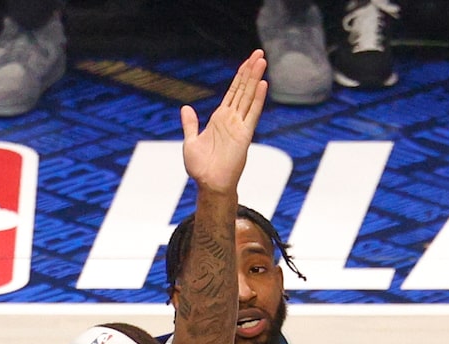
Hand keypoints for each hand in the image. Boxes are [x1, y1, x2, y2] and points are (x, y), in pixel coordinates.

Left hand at [180, 50, 266, 194]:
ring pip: (248, 96)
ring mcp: (239, 126)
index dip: (240, 75)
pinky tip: (263, 85)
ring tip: (262, 61)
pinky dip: (257, 99)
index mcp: (219, 119)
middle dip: (250, 70)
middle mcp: (231, 119)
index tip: (248, 60)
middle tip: (259, 52)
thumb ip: (190, 124)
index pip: (233, 92)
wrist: (209, 185)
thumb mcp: (190, 142)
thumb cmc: (200, 168)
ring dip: (255, 79)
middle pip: (243, 89)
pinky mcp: (244, 135)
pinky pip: (252, 114)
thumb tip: (185, 108)